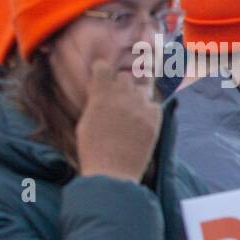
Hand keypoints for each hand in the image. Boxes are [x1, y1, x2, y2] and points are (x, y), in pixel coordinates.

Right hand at [76, 60, 160, 180]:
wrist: (112, 172)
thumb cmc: (92, 150)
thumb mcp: (86, 122)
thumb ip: (96, 103)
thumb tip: (101, 94)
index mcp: (100, 95)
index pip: (103, 67)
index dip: (104, 71)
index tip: (104, 77)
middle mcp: (121, 96)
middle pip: (126, 77)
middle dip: (122, 85)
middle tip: (120, 98)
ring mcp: (140, 107)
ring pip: (142, 90)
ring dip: (136, 98)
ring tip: (131, 113)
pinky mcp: (154, 120)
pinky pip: (154, 106)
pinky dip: (149, 112)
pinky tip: (142, 123)